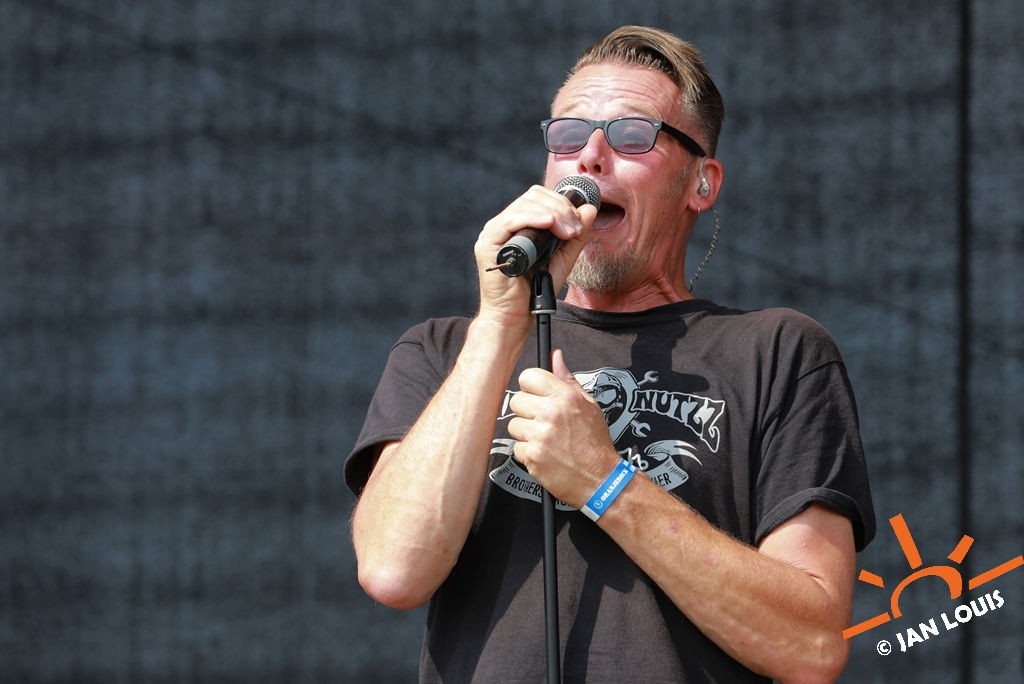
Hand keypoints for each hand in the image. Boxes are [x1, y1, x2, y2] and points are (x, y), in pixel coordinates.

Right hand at [473, 186, 596, 325]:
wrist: (516, 316)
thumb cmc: (534, 291)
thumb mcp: (563, 258)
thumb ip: (576, 235)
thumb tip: (589, 209)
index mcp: (518, 225)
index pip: (539, 198)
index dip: (562, 202)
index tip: (579, 221)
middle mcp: (504, 225)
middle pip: (533, 197)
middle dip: (560, 208)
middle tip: (575, 228)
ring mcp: (494, 233)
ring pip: (524, 205)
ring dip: (552, 214)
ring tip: (568, 232)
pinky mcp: (488, 244)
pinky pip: (511, 221)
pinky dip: (533, 218)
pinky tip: (550, 224)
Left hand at [507, 349, 618, 506]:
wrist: (600, 478)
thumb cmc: (595, 443)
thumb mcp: (588, 405)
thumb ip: (567, 379)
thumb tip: (555, 356)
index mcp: (565, 397)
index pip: (528, 377)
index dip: (530, 387)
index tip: (536, 396)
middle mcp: (551, 413)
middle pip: (516, 401)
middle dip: (527, 412)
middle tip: (543, 422)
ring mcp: (539, 435)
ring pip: (514, 425)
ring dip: (526, 434)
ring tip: (546, 441)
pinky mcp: (532, 456)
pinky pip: (516, 448)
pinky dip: (528, 453)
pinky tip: (545, 455)